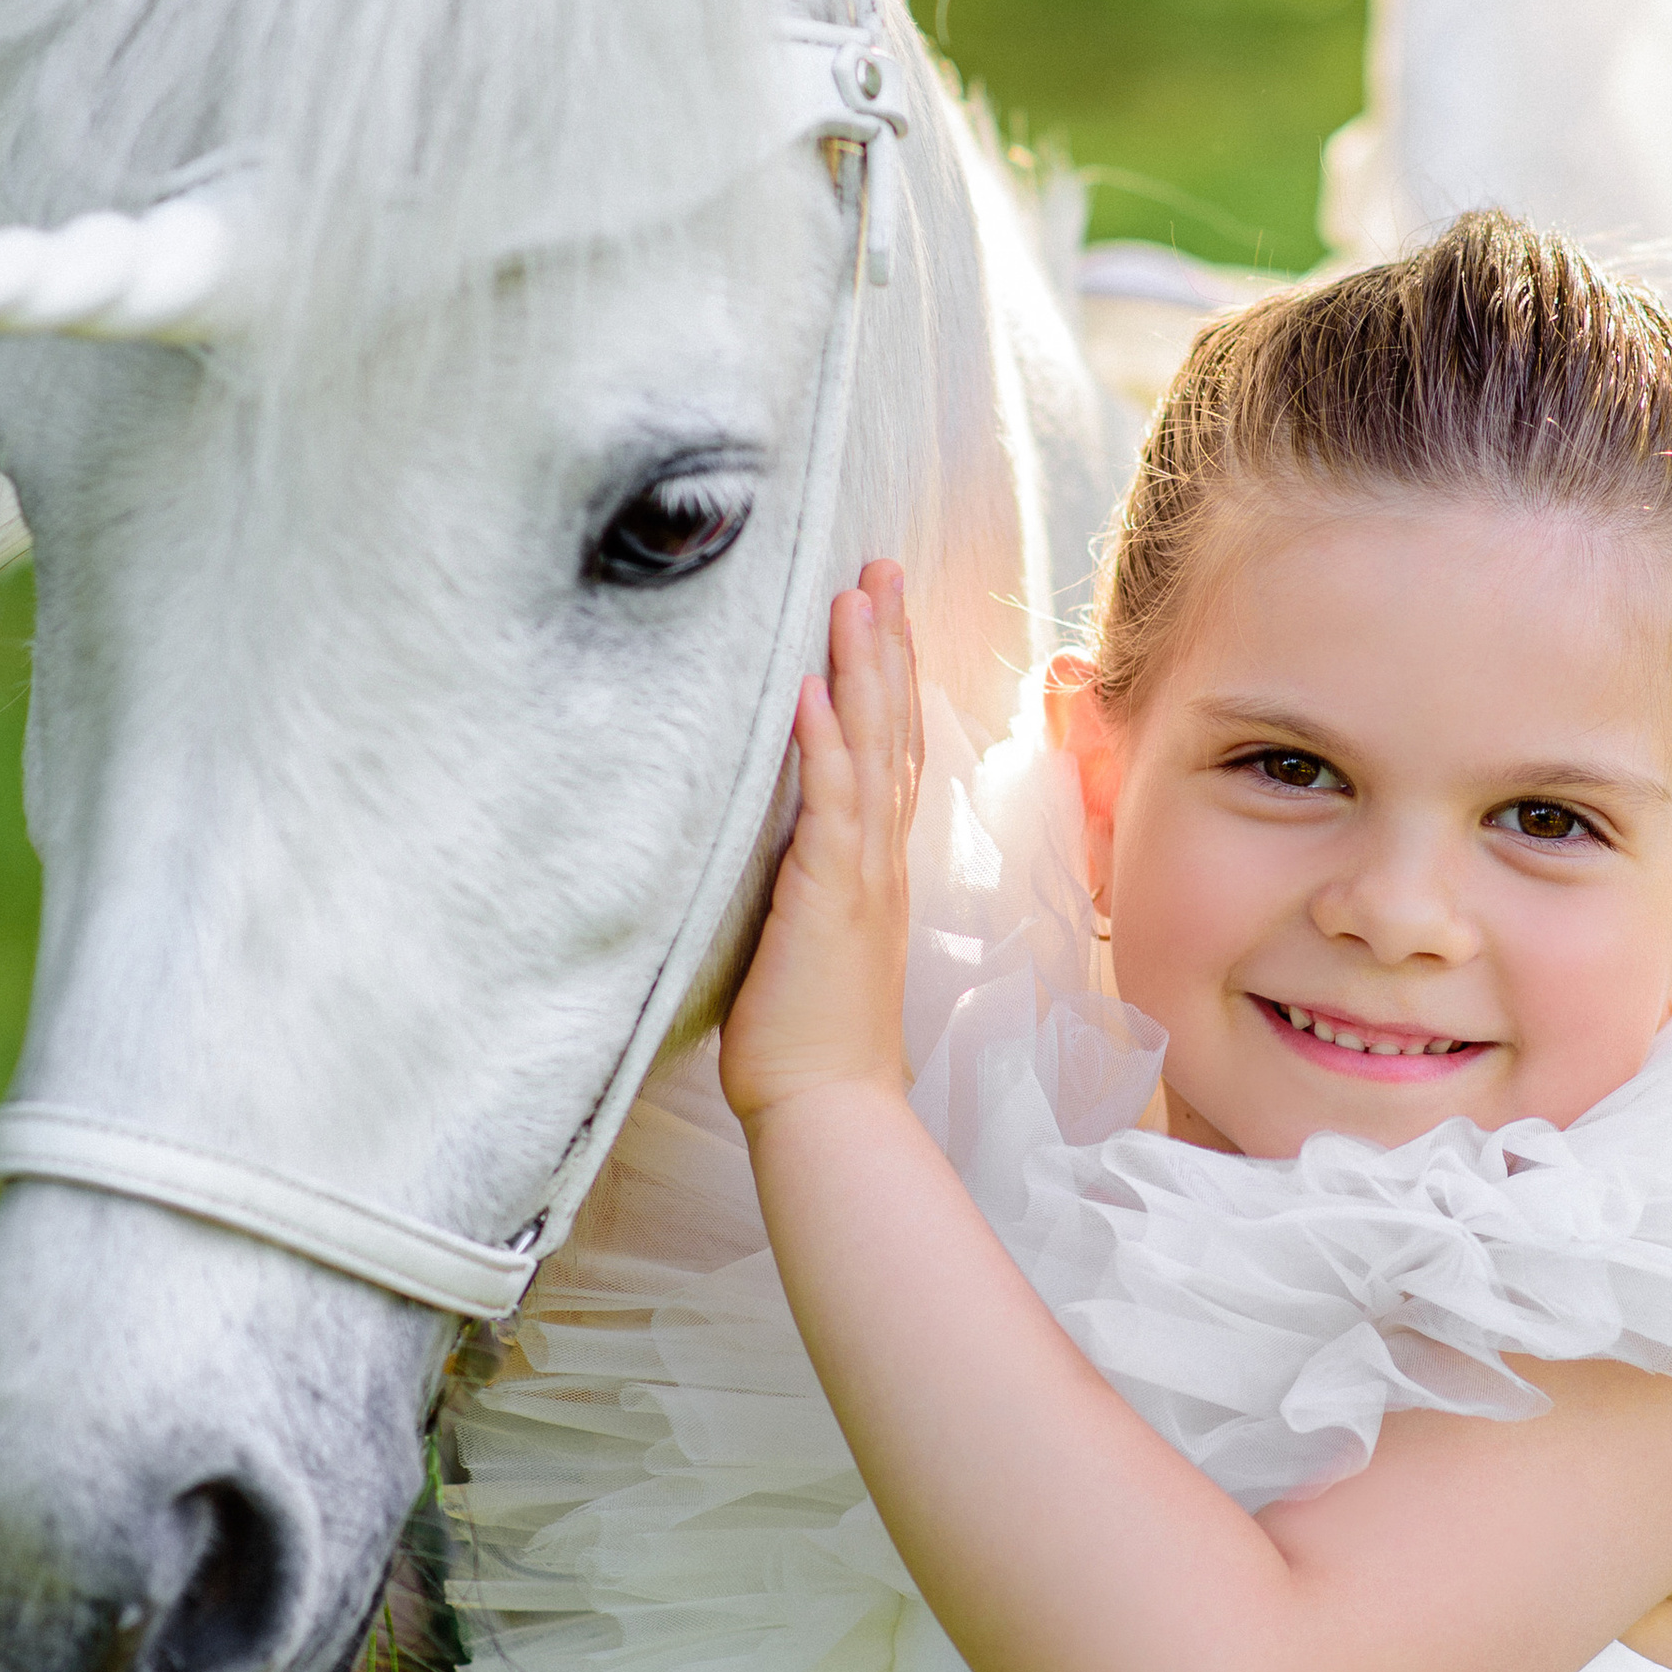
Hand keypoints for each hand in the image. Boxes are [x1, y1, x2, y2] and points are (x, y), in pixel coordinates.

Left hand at [721, 563, 924, 1130]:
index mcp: (874, 863)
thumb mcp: (808, 938)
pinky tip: (808, 690)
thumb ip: (806, 883)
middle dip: (887, 642)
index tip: (880, 609)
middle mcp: (879, 856)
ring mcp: (861, 873)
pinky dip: (823, 744)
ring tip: (854, 595)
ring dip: (862, 668)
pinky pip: (831, 807)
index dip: (888, 675)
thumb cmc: (811, 1038)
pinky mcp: (830, 897)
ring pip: (871, 748)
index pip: (889, 748)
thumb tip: (778, 846)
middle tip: (880, 566)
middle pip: (892, 727)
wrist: (829, 1106)